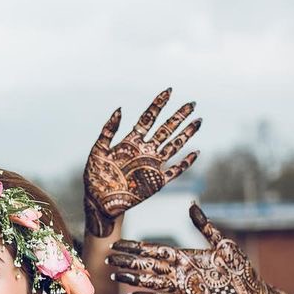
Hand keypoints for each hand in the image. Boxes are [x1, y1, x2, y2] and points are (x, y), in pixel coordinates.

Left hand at [83, 89, 200, 236]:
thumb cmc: (95, 177)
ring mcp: (151, 165)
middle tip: (191, 103)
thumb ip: (108, 131)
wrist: (99, 203)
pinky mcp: (156, 182)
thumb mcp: (98, 151)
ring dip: (186, 134)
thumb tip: (120, 109)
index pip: (148, 118)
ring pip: (173, 146)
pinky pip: (175, 171)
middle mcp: (144, 151)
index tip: (169, 91)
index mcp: (130, 141)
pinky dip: (185, 163)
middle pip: (165, 129)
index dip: (158, 104)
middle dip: (178, 116)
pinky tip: (195, 152)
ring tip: (198, 121)